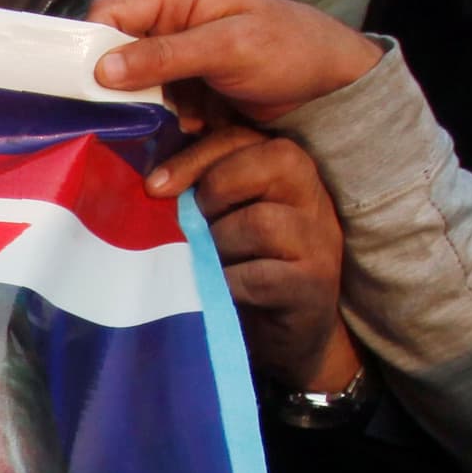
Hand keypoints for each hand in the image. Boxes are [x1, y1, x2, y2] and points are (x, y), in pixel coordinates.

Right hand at [90, 0, 385, 163]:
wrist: (335, 85)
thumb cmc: (291, 51)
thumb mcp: (229, 49)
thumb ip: (165, 55)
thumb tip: (102, 69)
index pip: (109, 12)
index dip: (91, 47)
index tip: (88, 88)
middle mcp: (172, 16)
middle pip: (116, 49)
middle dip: (122, 85)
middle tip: (135, 113)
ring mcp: (180, 51)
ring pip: (134, 81)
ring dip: (149, 106)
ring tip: (182, 119)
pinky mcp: (189, 80)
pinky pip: (159, 100)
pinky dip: (170, 117)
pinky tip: (196, 124)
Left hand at [163, 122, 360, 394]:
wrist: (287, 334)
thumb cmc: (244, 265)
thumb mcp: (222, 217)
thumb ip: (200, 189)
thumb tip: (151, 180)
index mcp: (286, 169)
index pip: (243, 138)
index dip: (195, 156)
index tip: (155, 186)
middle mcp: (312, 195)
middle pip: (268, 162)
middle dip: (215, 191)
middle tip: (193, 226)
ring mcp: (320, 239)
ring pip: (260, 222)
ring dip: (219, 244)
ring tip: (208, 263)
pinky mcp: (314, 283)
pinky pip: (260, 275)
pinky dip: (228, 283)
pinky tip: (219, 291)